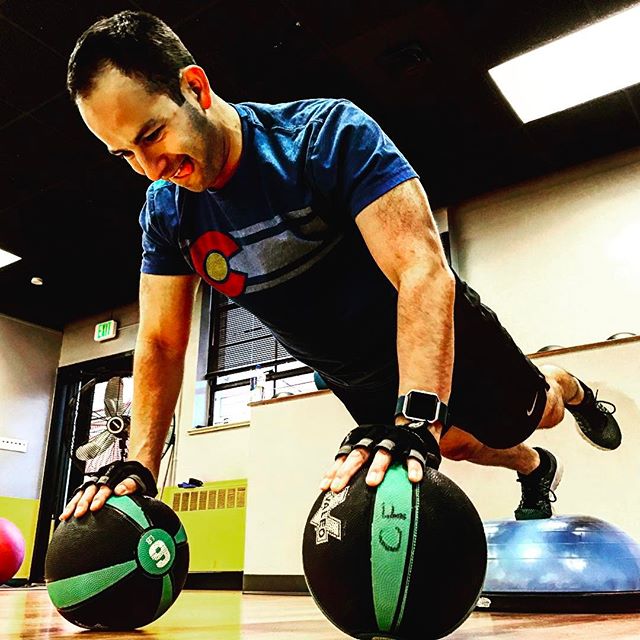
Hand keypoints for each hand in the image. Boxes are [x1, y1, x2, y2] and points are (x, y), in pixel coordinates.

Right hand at [59, 460, 157, 520]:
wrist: (135, 469)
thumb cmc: (138, 478)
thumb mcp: (140, 480)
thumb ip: (131, 484)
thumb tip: (120, 491)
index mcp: (115, 476)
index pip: (106, 487)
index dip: (100, 497)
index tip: (95, 507)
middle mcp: (103, 478)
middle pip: (91, 489)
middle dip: (83, 502)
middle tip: (79, 513)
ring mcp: (95, 482)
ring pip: (82, 492)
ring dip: (74, 503)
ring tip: (66, 516)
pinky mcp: (90, 487)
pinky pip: (79, 495)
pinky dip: (71, 504)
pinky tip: (65, 515)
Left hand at [319, 422, 440, 493]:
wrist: (414, 426)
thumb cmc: (386, 446)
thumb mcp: (370, 452)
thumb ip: (359, 470)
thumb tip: (341, 496)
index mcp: (362, 439)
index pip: (343, 455)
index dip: (333, 471)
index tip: (325, 487)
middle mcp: (375, 438)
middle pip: (358, 453)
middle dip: (347, 470)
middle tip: (339, 486)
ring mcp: (394, 441)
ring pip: (383, 453)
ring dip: (376, 467)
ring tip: (372, 482)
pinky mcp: (414, 446)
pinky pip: (413, 457)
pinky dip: (413, 467)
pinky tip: (413, 479)